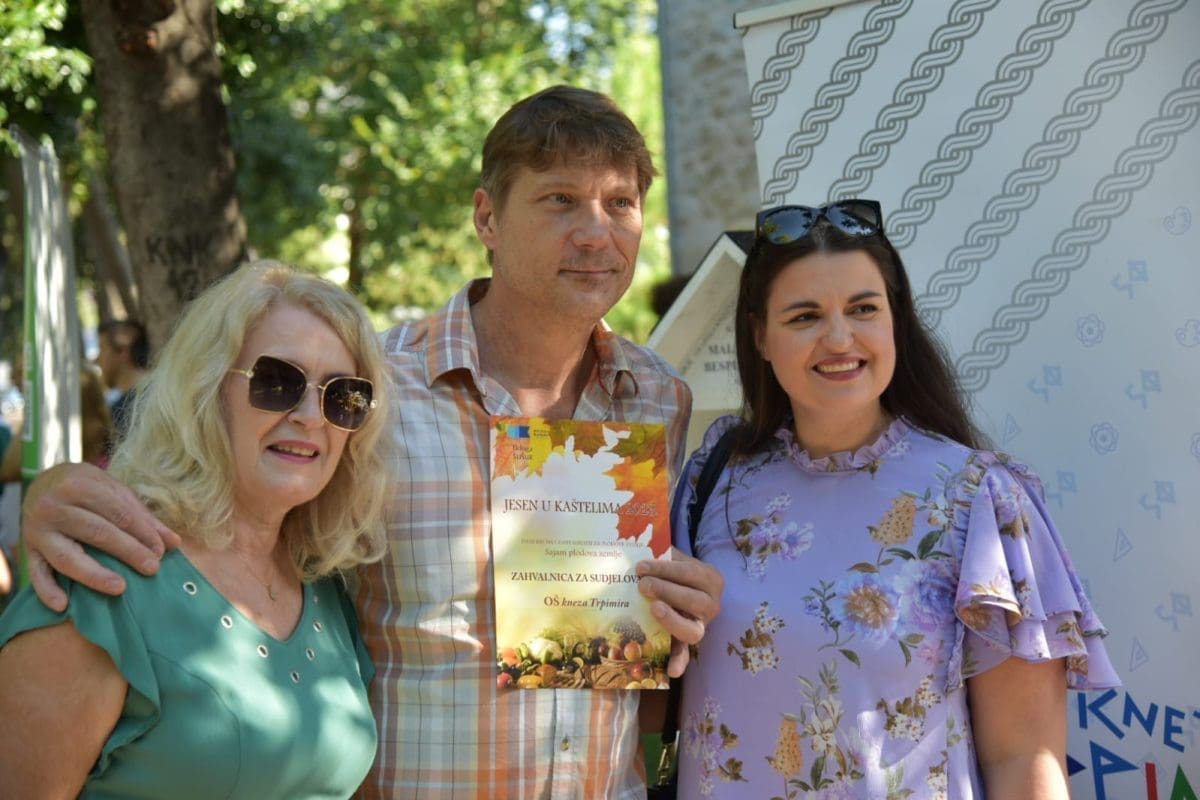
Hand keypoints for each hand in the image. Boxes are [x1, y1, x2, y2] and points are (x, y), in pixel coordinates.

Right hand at [21, 462, 179, 610]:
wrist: (43, 482)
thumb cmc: (86, 487)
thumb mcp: (114, 491)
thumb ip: (142, 516)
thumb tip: (173, 543)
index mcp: (79, 485)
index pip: (117, 514)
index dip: (142, 533)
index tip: (161, 551)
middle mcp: (54, 507)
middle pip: (96, 533)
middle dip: (128, 552)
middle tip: (152, 568)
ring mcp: (37, 530)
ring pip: (67, 556)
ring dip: (94, 575)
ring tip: (120, 588)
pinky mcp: (27, 550)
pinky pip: (36, 573)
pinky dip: (47, 591)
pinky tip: (64, 605)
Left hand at [636, 547, 722, 677]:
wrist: (686, 586)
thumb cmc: (674, 569)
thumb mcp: (675, 557)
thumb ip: (663, 552)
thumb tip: (636, 546)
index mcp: (710, 578)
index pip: (690, 572)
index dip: (665, 569)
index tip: (641, 566)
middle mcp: (712, 604)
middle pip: (694, 601)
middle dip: (667, 591)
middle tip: (642, 585)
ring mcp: (702, 625)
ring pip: (693, 630)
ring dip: (672, 621)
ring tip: (653, 609)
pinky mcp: (688, 642)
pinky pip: (685, 654)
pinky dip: (679, 662)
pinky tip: (671, 671)